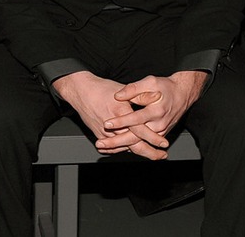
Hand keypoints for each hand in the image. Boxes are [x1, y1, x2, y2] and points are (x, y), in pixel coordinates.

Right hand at [52, 70, 168, 159]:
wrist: (80, 91)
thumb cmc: (101, 89)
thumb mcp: (122, 89)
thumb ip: (139, 96)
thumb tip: (157, 97)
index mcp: (120, 112)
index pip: (140, 130)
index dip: (153, 138)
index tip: (164, 143)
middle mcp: (112, 125)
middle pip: (133, 145)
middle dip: (149, 152)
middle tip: (161, 155)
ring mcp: (104, 132)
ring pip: (124, 147)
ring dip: (139, 152)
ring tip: (152, 154)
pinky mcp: (98, 135)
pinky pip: (114, 147)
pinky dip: (124, 150)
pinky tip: (133, 151)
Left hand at [102, 71, 206, 149]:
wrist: (183, 94)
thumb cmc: (166, 87)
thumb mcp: (150, 82)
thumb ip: (133, 89)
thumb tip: (118, 96)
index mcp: (156, 110)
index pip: (135, 119)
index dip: (120, 122)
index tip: (106, 123)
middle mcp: (159, 124)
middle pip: (136, 137)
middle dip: (117, 141)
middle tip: (101, 143)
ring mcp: (160, 131)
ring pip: (139, 143)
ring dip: (121, 146)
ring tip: (104, 147)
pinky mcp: (159, 134)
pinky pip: (144, 143)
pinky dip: (130, 147)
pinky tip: (115, 148)